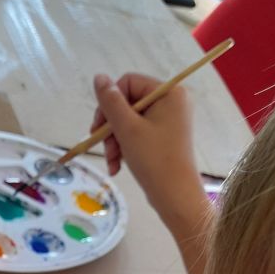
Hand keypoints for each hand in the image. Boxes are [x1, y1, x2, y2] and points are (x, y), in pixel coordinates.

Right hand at [91, 74, 211, 263]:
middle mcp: (171, 102)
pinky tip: (117, 166)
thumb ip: (110, 102)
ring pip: (129, 122)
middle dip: (111, 127)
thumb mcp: (127, 128)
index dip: (110, 102)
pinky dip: (125, 148)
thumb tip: (99, 77)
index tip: (100, 126)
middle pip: (127, 103)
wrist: (175, 196)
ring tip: (112, 161)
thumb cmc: (154, 159)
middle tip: (103, 147)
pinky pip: (137, 134)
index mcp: (169, 93)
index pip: (128, 83)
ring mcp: (168, 121)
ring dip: (115, 141)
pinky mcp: (164, 138)